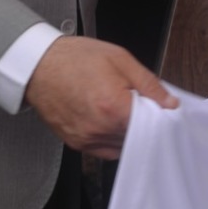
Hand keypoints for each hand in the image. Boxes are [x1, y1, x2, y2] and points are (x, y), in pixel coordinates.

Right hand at [23, 36, 177, 158]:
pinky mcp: (75, 144)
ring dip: (127, 133)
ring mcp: (85, 139)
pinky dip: (112, 138)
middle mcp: (99, 128)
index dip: (159, 117)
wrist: (38, 64)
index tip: (162, 109)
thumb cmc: (75, 58)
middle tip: (139, 105)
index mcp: (113, 107)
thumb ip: (149, 84)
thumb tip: (169, 102)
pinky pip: (104, 150)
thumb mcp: (120, 59)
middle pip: (137, 138)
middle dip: (143, 124)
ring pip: (121, 146)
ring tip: (119, 109)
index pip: (151, 126)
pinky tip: (109, 120)